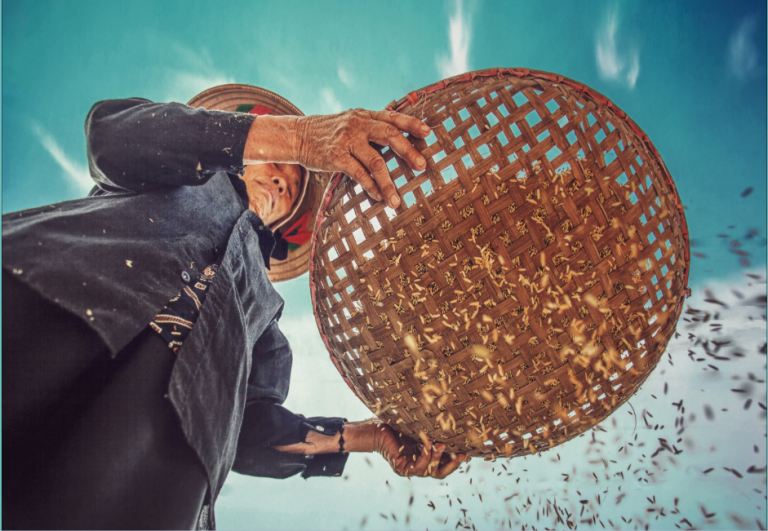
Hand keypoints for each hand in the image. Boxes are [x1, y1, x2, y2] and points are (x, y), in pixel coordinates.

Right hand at [293, 110, 430, 208]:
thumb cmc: (329, 132)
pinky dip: (371, 187)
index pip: (393, 117)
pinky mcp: (336, 157)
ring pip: (376, 162)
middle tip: (422, 166)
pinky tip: (378, 197)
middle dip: (408, 151)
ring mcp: (347, 141)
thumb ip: (371, 128)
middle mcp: (358, 125)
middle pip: (389, 136)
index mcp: (365, 116)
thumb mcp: (350, 121)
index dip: (411, 124)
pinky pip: (358, 174)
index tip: (428, 132)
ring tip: (397, 200)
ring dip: (388, 183)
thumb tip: (397, 140)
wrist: (298, 135)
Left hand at [370, 421, 467, 478]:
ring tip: (442, 445)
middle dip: (453, 464)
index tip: (468, 451)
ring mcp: (410, 468)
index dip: (456, 459)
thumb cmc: (396, 423)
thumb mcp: (419, 426)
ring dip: (438, 458)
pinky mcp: (401, 468)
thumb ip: (432, 427)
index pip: (444, 463)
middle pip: (441, 472)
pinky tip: (429, 445)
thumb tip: (452, 413)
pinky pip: (417, 467)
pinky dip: (425, 457)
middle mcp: (418, 465)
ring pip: (431, 471)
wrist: (374, 427)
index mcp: (425, 456)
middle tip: (463, 454)